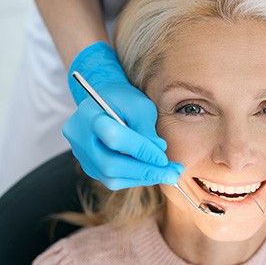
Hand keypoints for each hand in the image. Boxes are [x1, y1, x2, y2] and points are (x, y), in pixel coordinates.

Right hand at [63, 42, 183, 189]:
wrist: (105, 100)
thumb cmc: (124, 100)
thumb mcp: (140, 106)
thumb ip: (148, 130)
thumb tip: (159, 157)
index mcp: (89, 115)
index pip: (115, 139)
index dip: (142, 151)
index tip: (164, 158)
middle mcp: (79, 138)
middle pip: (110, 165)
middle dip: (144, 171)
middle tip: (172, 173)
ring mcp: (81, 154)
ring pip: (111, 178)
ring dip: (142, 178)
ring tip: (167, 174)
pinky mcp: (89, 166)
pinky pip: (111, 180)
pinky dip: (134, 178)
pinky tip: (152, 172)